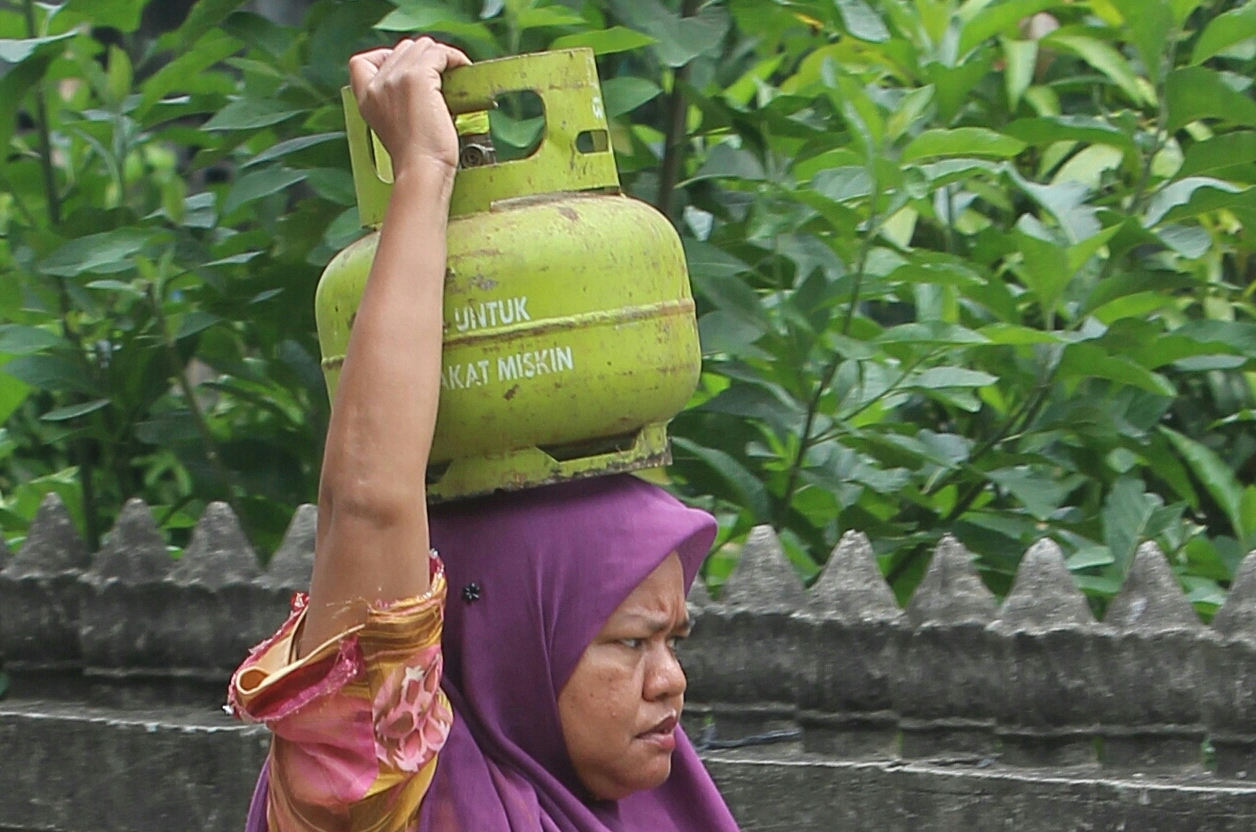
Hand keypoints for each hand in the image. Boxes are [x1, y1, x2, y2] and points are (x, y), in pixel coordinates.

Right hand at [349, 37, 471, 178]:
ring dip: (442, 57)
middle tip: (444, 76)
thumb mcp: (396, 127)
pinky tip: (462, 69)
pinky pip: (440, 53)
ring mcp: (395, 78)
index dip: (387, 59)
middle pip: (402, 49)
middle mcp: (376, 84)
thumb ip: (396, 103)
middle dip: (425, 59)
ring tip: (455, 73)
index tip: (408, 72)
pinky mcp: (416, 77)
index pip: (362, 62)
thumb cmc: (417, 160)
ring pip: (422, 47)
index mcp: (365, 98)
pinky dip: (455, 58)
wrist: (421, 170)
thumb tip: (425, 84)